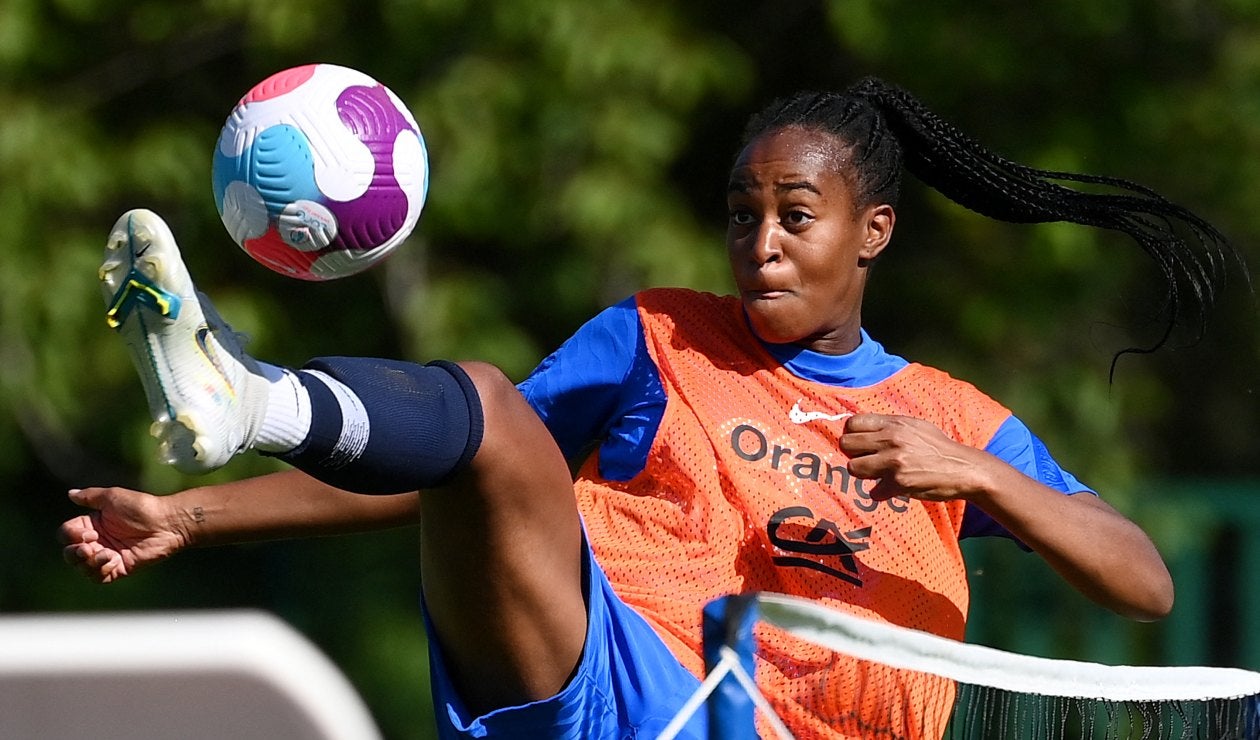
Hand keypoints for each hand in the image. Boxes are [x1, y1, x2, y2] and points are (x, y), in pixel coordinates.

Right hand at [59, 487, 186, 582]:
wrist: (165, 523)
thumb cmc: (141, 507)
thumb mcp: (112, 497)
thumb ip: (90, 496)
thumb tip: (70, 494)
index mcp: (92, 524)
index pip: (66, 534)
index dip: (71, 536)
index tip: (89, 532)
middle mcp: (97, 541)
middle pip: (70, 554)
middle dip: (74, 553)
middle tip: (89, 547)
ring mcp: (108, 555)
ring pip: (82, 567)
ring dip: (88, 563)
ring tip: (106, 554)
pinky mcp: (119, 568)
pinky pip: (99, 577)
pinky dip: (100, 571)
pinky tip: (113, 560)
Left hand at [839, 413, 988, 501]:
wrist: (963, 469)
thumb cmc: (938, 447)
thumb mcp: (915, 426)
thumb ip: (889, 425)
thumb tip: (860, 428)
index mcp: (894, 423)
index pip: (852, 423)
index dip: (852, 435)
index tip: (861, 444)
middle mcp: (891, 439)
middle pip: (846, 444)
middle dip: (854, 455)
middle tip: (868, 461)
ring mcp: (894, 461)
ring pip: (853, 468)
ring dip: (864, 474)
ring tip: (879, 475)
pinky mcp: (899, 483)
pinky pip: (873, 492)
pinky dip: (881, 494)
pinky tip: (892, 489)